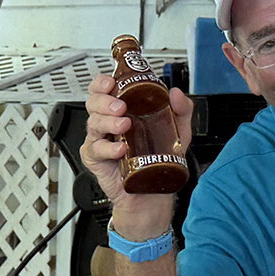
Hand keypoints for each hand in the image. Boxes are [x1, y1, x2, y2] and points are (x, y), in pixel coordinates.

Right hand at [81, 76, 193, 234]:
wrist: (153, 193)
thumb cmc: (160, 160)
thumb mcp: (177, 131)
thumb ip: (181, 110)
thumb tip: (175, 94)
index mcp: (122, 111)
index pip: (104, 90)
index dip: (102, 83)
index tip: (111, 82)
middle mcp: (108, 123)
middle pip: (93, 103)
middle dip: (104, 101)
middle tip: (120, 106)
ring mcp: (100, 141)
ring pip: (93, 124)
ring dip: (108, 121)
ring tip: (125, 125)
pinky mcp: (96, 159)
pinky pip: (96, 150)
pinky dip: (107, 148)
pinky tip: (119, 150)